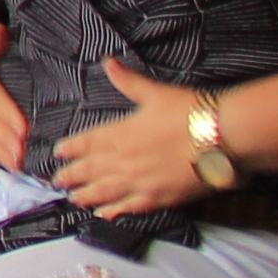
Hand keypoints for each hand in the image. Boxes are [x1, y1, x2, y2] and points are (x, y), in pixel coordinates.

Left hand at [52, 57, 221, 220]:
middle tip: (56, 181)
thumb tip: (109, 62)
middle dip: (71, 175)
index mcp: (121, 133)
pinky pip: (131, 207)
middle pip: (91, 170)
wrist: (221, 137)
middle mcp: (125, 160)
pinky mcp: (160, 198)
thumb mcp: (156, 93)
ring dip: (86, 196)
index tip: (57, 153)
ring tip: (73, 199)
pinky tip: (105, 215)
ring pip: (105, 191)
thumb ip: (129, 82)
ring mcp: (141, 181)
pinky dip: (115, 211)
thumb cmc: (190, 111)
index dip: (71, 148)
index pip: (87, 143)